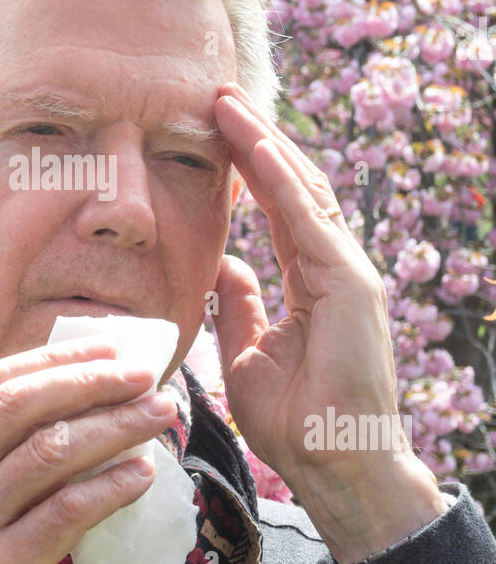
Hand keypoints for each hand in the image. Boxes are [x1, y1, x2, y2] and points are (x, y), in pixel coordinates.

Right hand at [0, 338, 176, 563]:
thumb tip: (80, 406)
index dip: (55, 359)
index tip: (110, 349)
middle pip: (20, 404)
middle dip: (92, 380)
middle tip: (147, 373)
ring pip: (49, 451)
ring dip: (115, 425)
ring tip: (160, 414)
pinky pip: (66, 511)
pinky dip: (111, 485)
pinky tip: (143, 474)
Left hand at [211, 81, 413, 492]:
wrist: (336, 468)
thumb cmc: (298, 422)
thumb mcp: (248, 354)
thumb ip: (240, 305)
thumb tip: (223, 267)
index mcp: (312, 281)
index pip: (278, 207)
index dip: (247, 166)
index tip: (212, 128)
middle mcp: (334, 267)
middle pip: (291, 187)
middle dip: (254, 139)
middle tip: (218, 96)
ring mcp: (348, 272)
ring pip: (302, 191)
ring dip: (263, 144)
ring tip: (227, 104)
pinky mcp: (351, 285)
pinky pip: (312, 221)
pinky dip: (283, 182)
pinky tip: (256, 147)